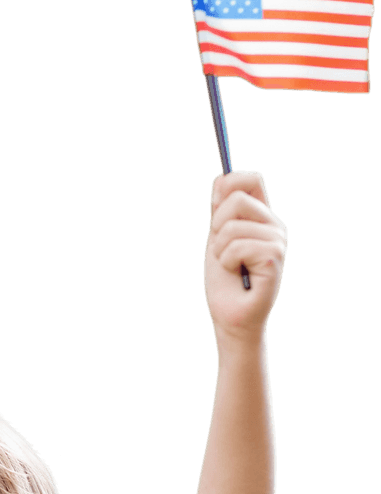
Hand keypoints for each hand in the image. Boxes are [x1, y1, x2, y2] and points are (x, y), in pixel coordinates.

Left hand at [204, 171, 286, 344]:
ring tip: (230, 267)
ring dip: (220, 250)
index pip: (252, 180)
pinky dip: (226, 261)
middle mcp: (274, 226)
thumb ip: (220, 210)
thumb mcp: (217, 239)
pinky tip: (237, 274)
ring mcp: (277, 241)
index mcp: (262, 218)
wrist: (229, 316)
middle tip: (222, 251)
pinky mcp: (274, 258)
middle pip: (237, 198)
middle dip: (216, 226)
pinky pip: (238, 246)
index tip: (215, 204)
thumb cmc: (224, 281)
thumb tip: (221, 178)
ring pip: (232, 226)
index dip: (230, 184)